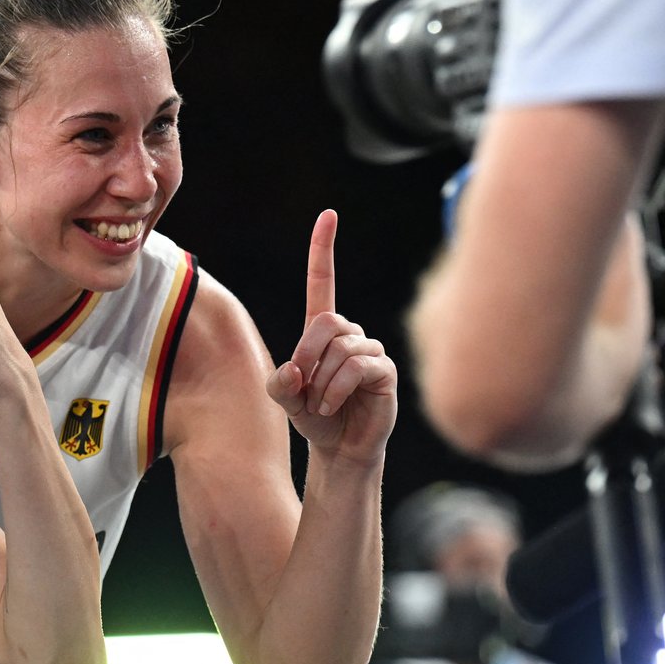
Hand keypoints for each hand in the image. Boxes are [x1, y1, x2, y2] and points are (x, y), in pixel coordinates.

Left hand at [266, 211, 396, 463]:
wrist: (338, 448)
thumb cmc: (312, 416)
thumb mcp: (283, 396)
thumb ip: (280, 381)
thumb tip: (294, 370)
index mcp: (322, 330)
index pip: (323, 282)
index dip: (323, 249)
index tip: (328, 215)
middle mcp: (349, 333)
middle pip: (325, 322)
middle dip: (306, 355)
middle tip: (302, 386)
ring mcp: (370, 350)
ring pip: (340, 348)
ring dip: (321, 381)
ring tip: (321, 404)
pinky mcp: (385, 371)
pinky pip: (357, 367)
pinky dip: (336, 389)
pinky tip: (332, 406)